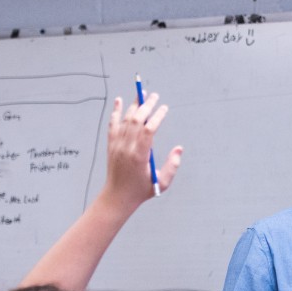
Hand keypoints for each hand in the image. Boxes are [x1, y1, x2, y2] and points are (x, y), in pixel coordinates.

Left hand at [103, 93, 182, 212]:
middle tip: (155, 96)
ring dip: (134, 105)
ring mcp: (117, 145)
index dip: (157, 117)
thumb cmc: (141, 190)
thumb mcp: (161, 182)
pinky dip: (116, 111)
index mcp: (139, 156)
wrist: (118, 196)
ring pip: (125, 120)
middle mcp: (126, 147)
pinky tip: (119, 100)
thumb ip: (172, 166)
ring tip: (142, 94)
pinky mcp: (112, 145)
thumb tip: (179, 149)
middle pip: (136, 120)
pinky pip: (113, 124)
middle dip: (146, 106)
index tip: (164, 108)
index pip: (148, 130)